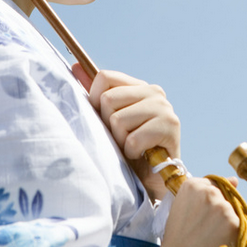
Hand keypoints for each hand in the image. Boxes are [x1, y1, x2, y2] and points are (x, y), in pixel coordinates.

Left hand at [72, 65, 179, 198]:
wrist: (154, 179)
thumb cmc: (129, 148)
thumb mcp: (109, 120)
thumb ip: (96, 94)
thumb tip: (75, 66)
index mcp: (139, 86)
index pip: (104, 77)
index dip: (96, 101)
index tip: (106, 121)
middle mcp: (154, 92)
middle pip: (108, 99)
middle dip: (109, 126)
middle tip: (123, 138)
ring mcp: (164, 108)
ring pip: (118, 120)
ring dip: (120, 141)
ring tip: (133, 147)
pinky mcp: (170, 126)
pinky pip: (133, 139)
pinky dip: (132, 152)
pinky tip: (142, 155)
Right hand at [138, 177, 240, 246]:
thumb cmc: (177, 243)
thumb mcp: (184, 210)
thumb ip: (207, 193)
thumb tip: (235, 180)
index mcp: (192, 185)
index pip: (213, 187)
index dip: (208, 207)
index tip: (200, 220)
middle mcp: (209, 191)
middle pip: (225, 200)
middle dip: (219, 216)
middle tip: (204, 234)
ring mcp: (222, 206)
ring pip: (234, 215)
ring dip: (227, 228)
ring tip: (209, 243)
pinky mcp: (234, 223)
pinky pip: (241, 229)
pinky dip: (234, 239)